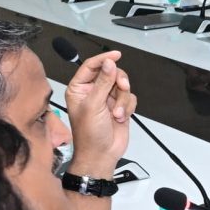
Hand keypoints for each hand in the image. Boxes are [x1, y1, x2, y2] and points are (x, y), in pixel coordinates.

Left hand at [63, 49, 134, 173]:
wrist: (101, 154)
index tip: (116, 55)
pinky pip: (130, 97)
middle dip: (118, 82)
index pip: (91, 66)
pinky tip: (120, 118)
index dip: (104, 59)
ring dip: (123, 100)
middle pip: (111, 73)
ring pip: (122, 85)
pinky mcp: (119, 106)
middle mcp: (93, 91)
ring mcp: (106, 99)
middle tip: (121, 87)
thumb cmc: (89, 134)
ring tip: (117, 113)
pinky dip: (127, 107)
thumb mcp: (94, 105)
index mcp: (79, 88)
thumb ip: (103, 82)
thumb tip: (109, 63)